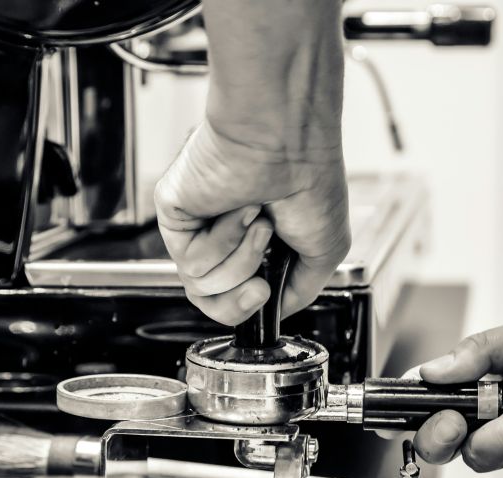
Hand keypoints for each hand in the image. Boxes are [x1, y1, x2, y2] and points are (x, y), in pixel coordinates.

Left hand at [155, 123, 349, 324]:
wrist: (287, 145)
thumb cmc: (311, 181)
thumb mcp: (326, 251)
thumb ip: (300, 289)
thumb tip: (275, 307)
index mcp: (257, 242)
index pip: (236, 296)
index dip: (249, 307)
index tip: (265, 292)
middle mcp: (224, 235)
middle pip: (213, 301)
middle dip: (240, 298)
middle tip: (260, 277)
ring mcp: (199, 226)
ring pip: (203, 286)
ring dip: (240, 260)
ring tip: (259, 223)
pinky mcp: (175, 215)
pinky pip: (191, 262)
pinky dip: (222, 241)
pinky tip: (238, 210)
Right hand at [413, 314, 502, 477]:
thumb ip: (482, 351)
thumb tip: (433, 370)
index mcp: (486, 385)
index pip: (436, 410)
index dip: (419, 420)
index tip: (414, 416)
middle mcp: (502, 419)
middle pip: (454, 447)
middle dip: (450, 436)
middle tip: (461, 421)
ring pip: (494, 458)